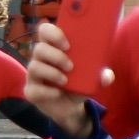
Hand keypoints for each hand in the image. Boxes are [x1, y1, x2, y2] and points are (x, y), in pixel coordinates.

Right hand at [23, 23, 102, 137]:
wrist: (70, 108)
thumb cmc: (77, 85)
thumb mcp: (91, 79)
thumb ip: (100, 75)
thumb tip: (107, 75)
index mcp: (53, 48)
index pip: (45, 31)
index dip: (53, 33)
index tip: (68, 44)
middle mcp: (40, 59)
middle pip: (39, 48)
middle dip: (56, 55)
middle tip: (71, 66)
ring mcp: (34, 75)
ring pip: (34, 66)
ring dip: (52, 73)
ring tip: (66, 81)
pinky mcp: (31, 92)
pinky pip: (33, 89)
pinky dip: (47, 91)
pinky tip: (57, 93)